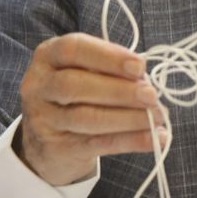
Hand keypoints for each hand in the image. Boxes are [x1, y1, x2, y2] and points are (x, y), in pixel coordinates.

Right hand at [16, 33, 160, 184]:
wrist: (50, 140)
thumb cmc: (79, 95)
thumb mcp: (89, 73)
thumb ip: (113, 72)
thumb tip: (148, 83)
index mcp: (48, 57)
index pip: (72, 49)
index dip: (108, 56)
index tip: (140, 67)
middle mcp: (38, 86)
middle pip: (74, 85)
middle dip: (119, 91)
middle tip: (152, 96)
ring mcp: (43, 119)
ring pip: (85, 118)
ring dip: (129, 118)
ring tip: (157, 118)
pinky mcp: (56, 148)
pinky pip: (97, 144)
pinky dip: (131, 141)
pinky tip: (155, 139)